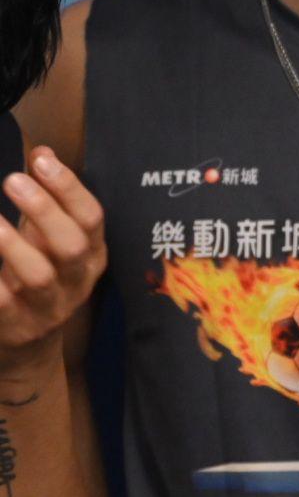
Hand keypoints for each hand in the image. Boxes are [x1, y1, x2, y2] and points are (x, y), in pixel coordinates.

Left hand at [0, 148, 106, 373]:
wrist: (27, 345)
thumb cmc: (37, 276)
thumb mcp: (48, 238)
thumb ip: (49, 200)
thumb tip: (42, 150)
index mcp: (92, 254)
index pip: (91, 218)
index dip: (68, 188)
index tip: (41, 159)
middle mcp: (77, 281)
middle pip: (72, 246)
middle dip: (46, 211)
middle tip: (13, 180)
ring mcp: (48, 308)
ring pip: (38, 276)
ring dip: (14, 246)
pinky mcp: (17, 327)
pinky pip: (0, 303)